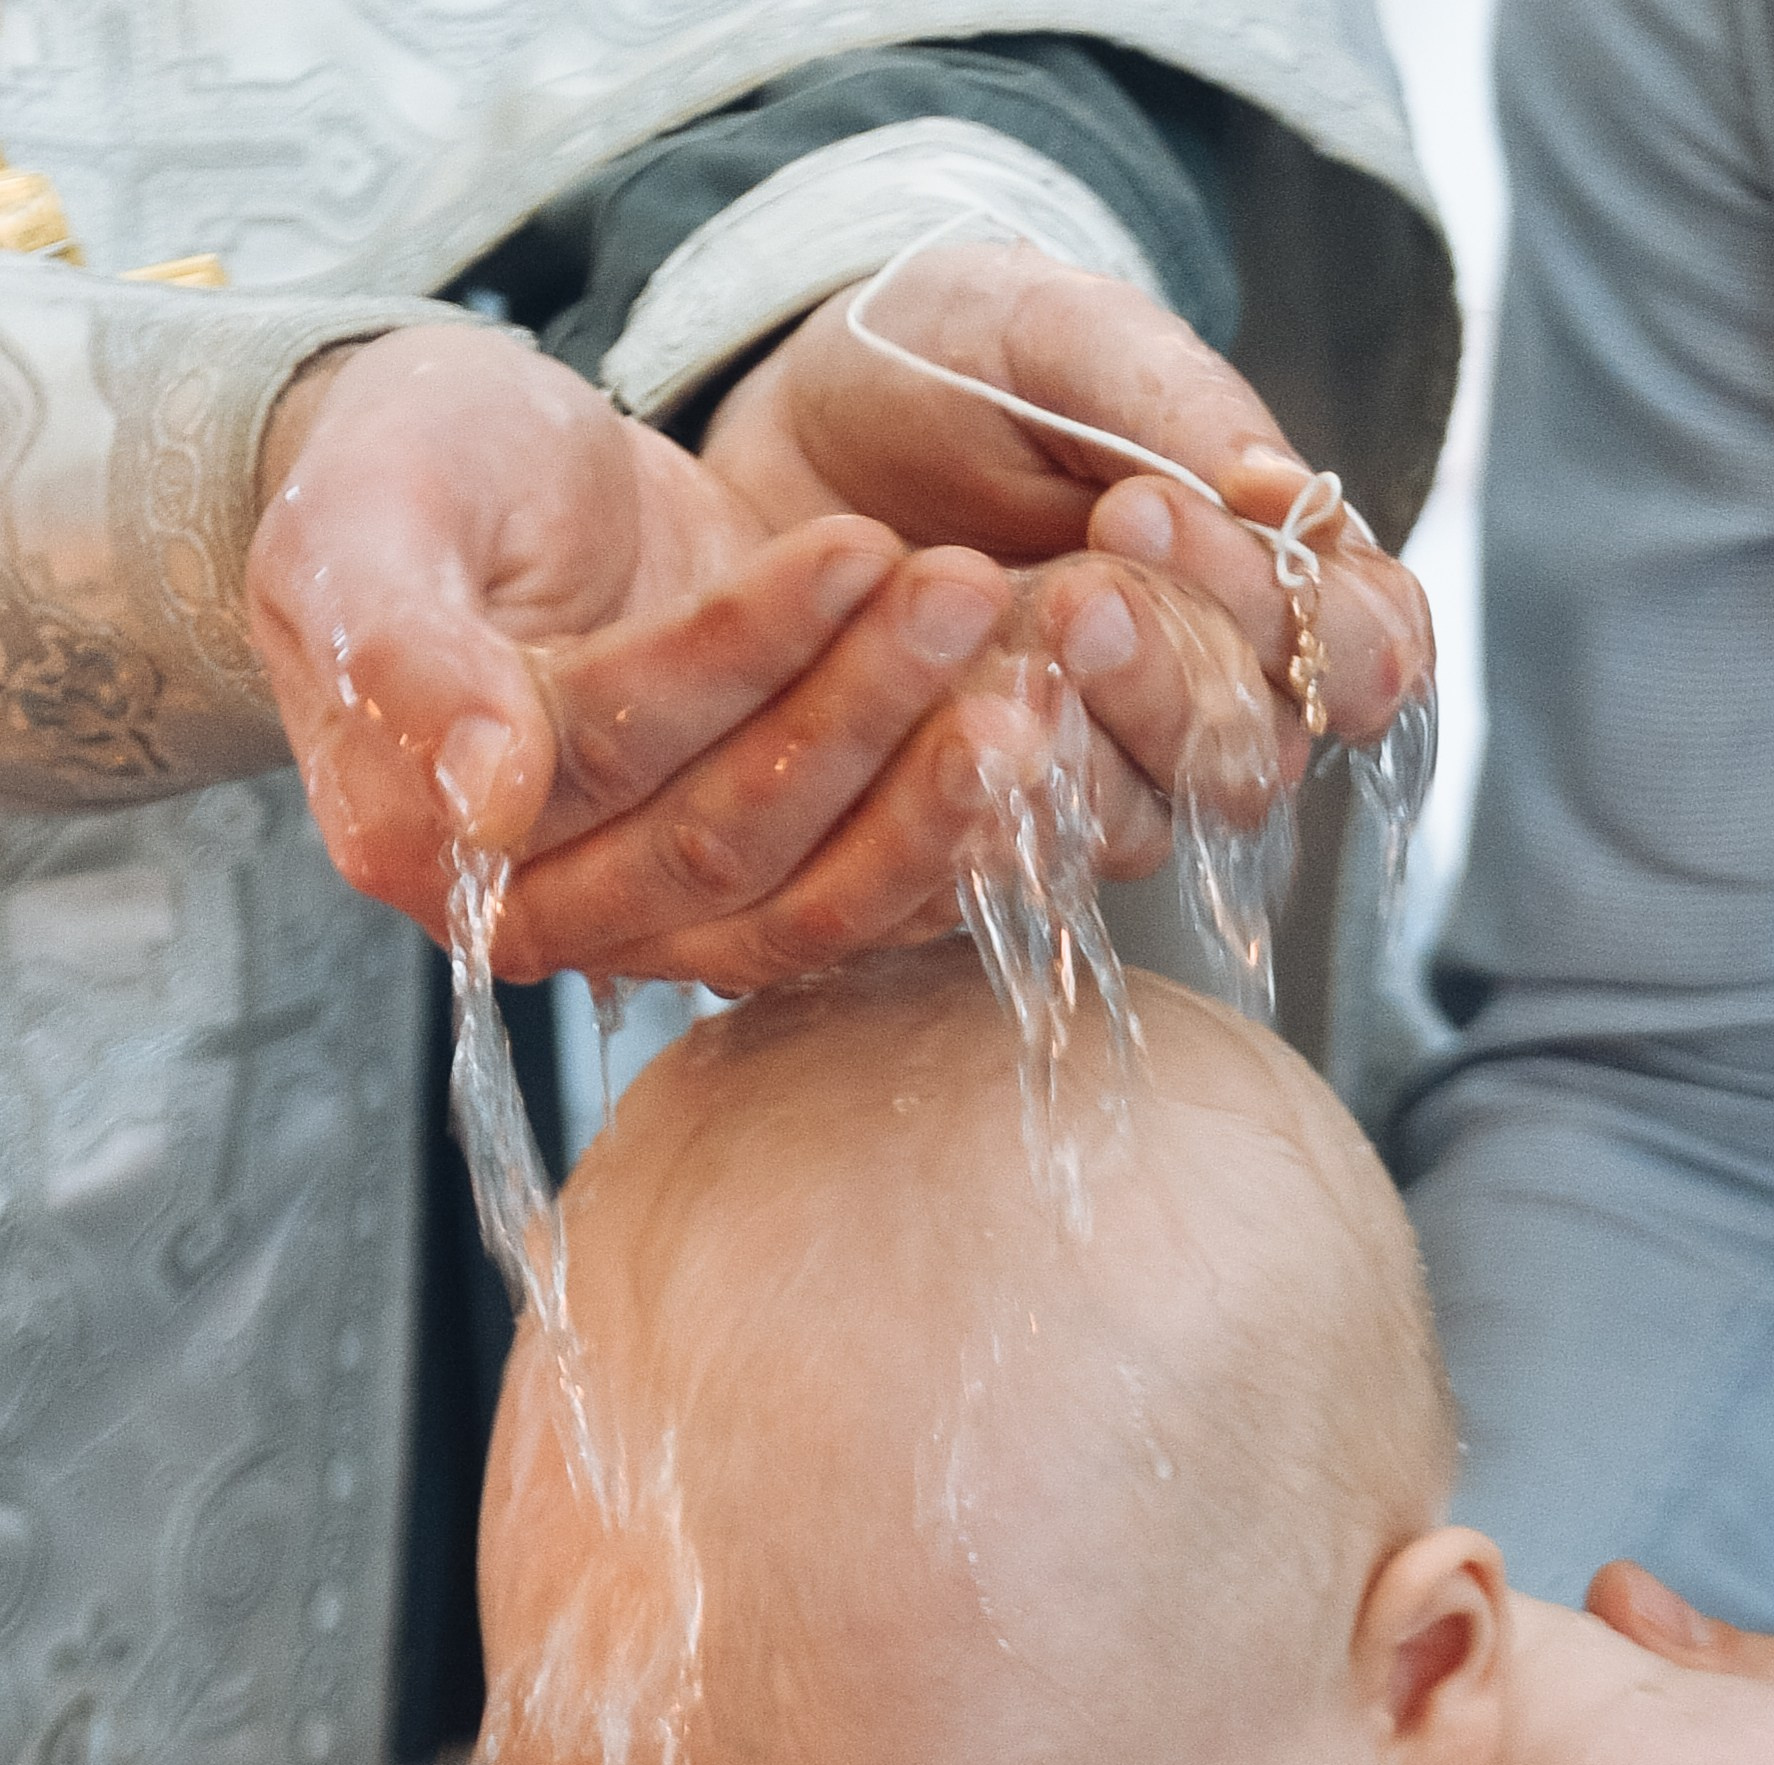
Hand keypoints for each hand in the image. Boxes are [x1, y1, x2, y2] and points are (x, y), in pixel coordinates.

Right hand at [250, 322, 1055, 976]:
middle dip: (869, 716)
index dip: (744, 665)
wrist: (463, 487)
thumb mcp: (363, 515)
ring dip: (934, 787)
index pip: (622, 768)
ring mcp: (661, 919)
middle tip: (976, 589)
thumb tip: (481, 798)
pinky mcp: (756, 890)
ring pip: (819, 893)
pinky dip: (963, 831)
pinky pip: (873, 901)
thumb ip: (403, 652)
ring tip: (1032, 660)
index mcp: (429, 842)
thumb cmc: (394, 471)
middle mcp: (548, 914)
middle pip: (736, 848)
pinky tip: (1043, 732)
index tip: (855, 547)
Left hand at [707, 239, 1432, 782]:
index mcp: (1266, 580)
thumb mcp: (1053, 333)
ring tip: (1003, 632)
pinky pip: (1025, 861)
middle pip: (1258, 755)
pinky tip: (937, 717)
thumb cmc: (941, 364)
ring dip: (1088, 735)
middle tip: (1079, 585)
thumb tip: (1285, 495)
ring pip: (1151, 819)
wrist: (779, 424)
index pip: (1369, 650)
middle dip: (1176, 670)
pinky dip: (988, 793)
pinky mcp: (990, 828)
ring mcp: (1100, 778)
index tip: (1162, 512)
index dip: (1312, 622)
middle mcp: (1207, 702)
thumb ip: (1176, 404)